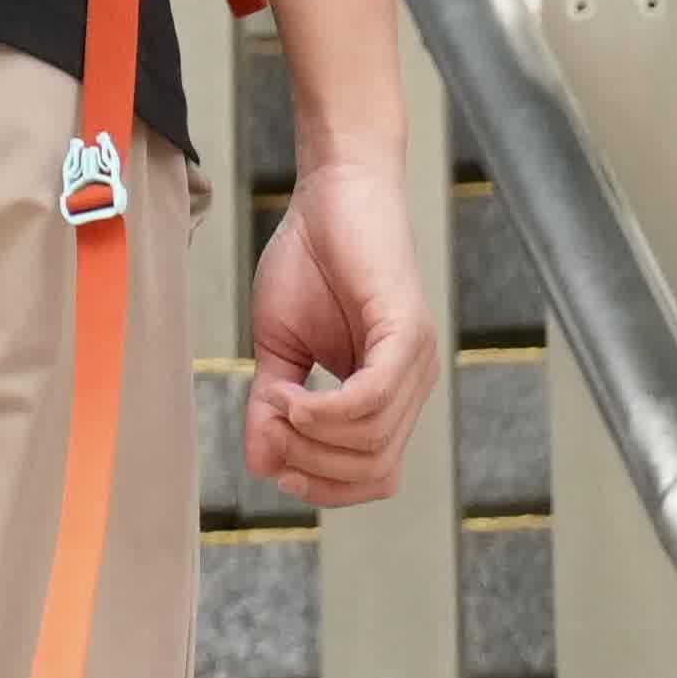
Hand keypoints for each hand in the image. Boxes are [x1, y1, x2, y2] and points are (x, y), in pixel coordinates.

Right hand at [244, 149, 433, 508]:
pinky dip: (327, 410)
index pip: (372, 476)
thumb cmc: (312, 259)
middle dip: (310, 465)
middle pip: (372, 470)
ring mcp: (417, 361)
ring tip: (276, 400)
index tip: (273, 462)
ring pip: (372, 441)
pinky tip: (293, 395)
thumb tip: (260, 464)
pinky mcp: (407, 331)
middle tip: (269, 426)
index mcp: (388, 392)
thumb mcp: (278, 347)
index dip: (323, 486)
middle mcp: (413, 385)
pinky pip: (372, 399)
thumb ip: (274, 406)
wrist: (334, 191)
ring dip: (311, 435)